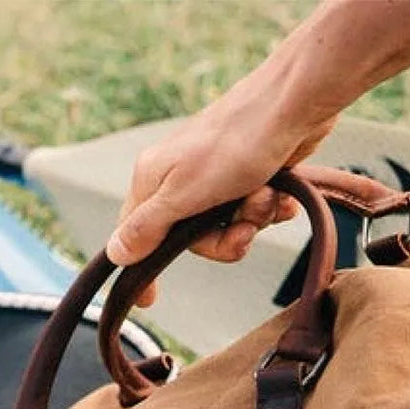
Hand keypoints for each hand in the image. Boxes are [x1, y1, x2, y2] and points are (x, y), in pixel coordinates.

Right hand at [106, 0, 409, 305]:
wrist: (294, 106)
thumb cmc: (236, 145)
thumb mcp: (184, 193)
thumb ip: (148, 226)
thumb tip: (115, 254)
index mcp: (153, 180)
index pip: (135, 235)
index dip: (142, 267)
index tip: (148, 301)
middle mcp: (179, 179)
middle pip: (192, 242)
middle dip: (225, 240)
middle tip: (245, 226)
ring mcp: (214, 177)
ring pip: (227, 228)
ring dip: (253, 219)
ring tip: (266, 195)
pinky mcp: (246, 175)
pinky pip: (253, 212)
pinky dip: (269, 209)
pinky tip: (281, 194)